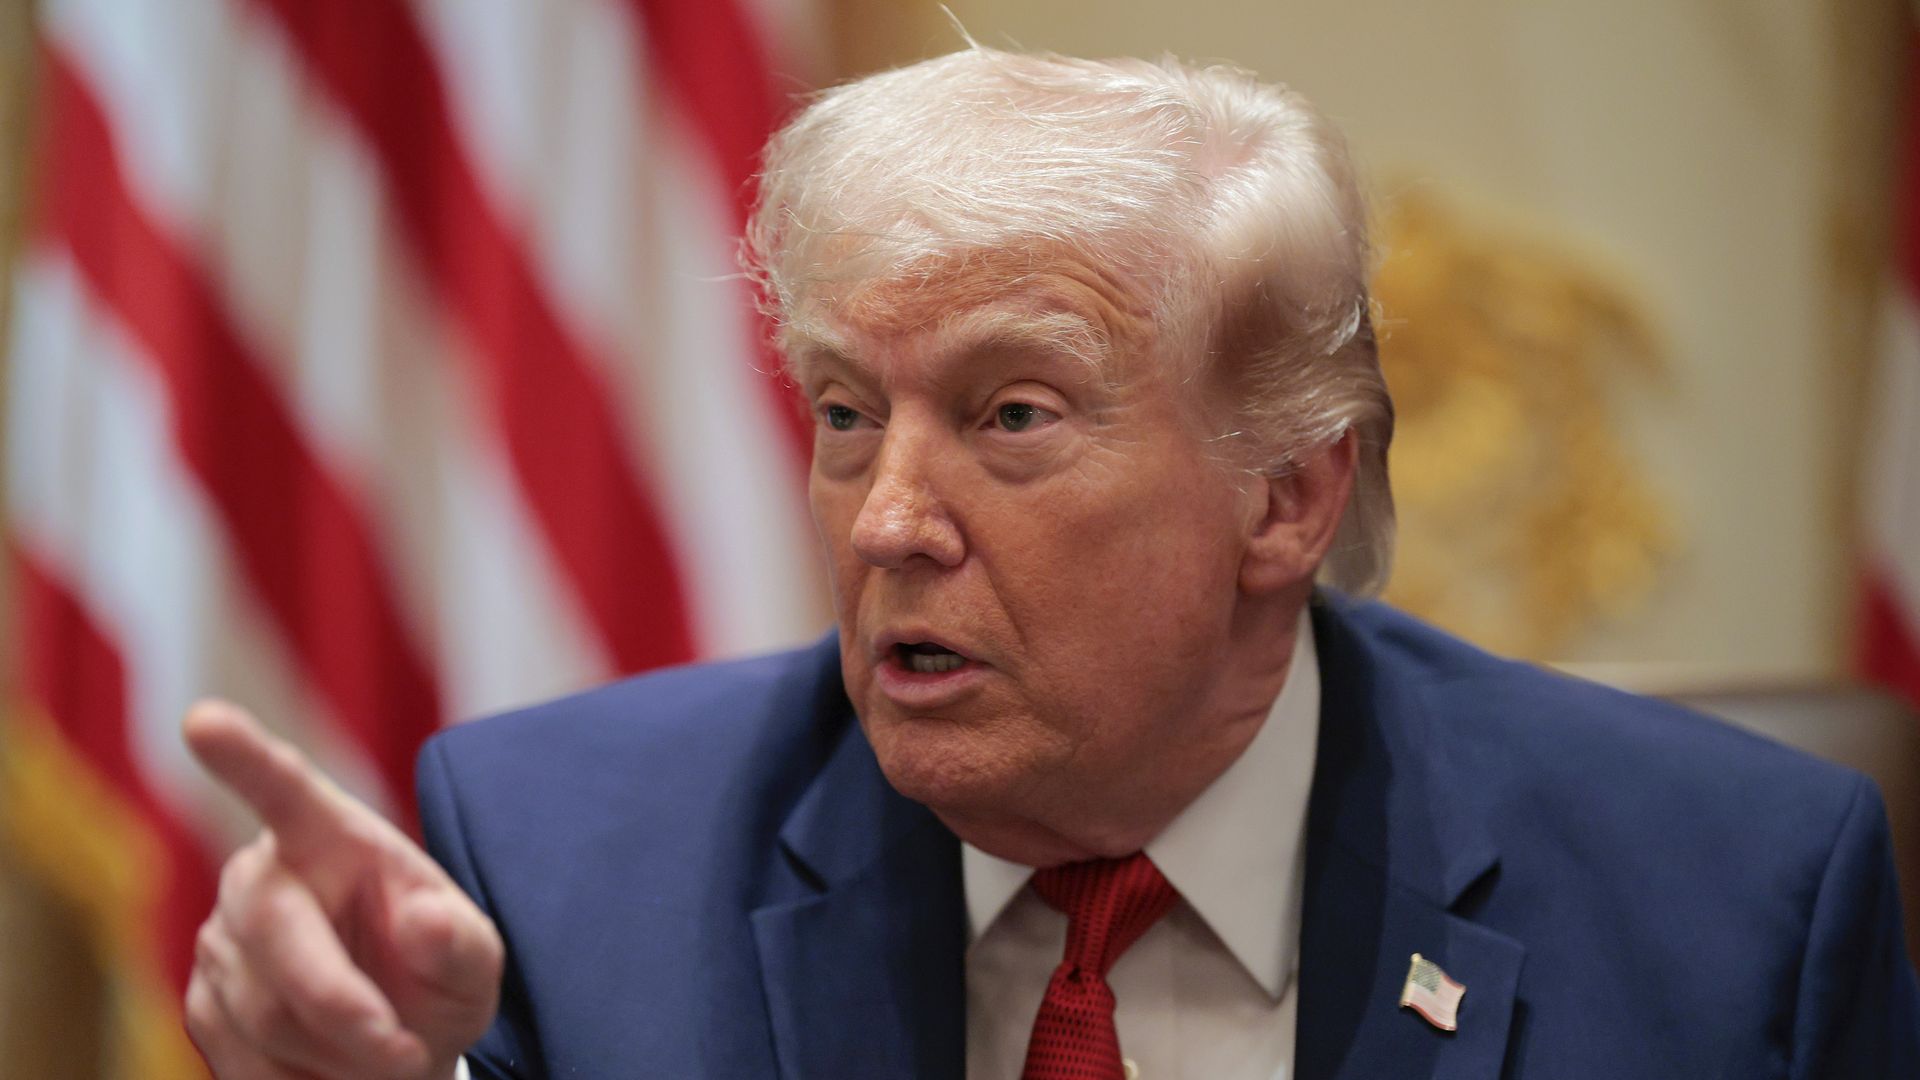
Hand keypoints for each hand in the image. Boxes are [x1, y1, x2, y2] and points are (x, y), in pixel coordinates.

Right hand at [183, 701, 501, 1078]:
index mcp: (331, 835)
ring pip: (266, 1017)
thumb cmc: (437, 974)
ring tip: (386, 1054)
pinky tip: (339, 1068)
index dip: (244, 757)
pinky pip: (245, 1062)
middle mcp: (261, 875)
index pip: (285, 789)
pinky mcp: (202, 1001)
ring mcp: (221, 941)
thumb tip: (426, 921)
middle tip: (408, 1057)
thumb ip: (460, 942)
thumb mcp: (474, 958)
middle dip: (347, 1013)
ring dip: (340, 1056)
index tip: (204, 722)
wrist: (401, 1038)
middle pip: (280, 944)